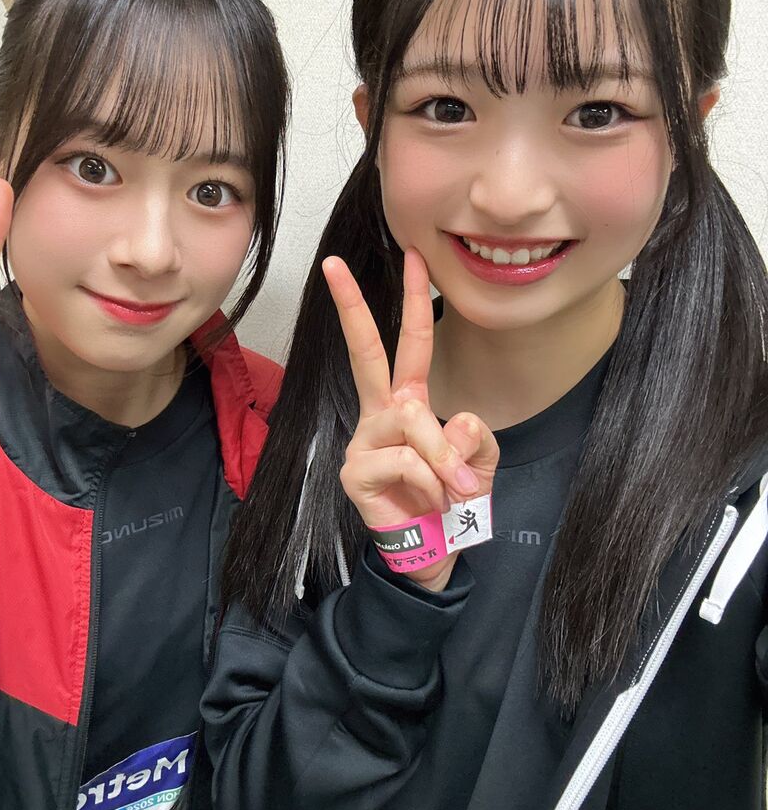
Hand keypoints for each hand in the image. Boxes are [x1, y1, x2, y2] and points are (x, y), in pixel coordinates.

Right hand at [323, 248, 497, 590]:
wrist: (431, 554)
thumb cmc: (449, 504)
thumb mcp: (479, 464)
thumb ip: (474, 436)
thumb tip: (453, 420)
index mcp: (407, 402)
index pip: (409, 342)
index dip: (412, 300)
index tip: (411, 255)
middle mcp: (380, 414)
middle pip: (364, 352)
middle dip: (352, 306)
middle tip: (331, 264)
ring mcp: (363, 441)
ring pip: (411, 421)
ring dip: (445, 458)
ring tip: (456, 490)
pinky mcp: (354, 471)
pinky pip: (405, 461)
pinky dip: (431, 482)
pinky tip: (431, 501)